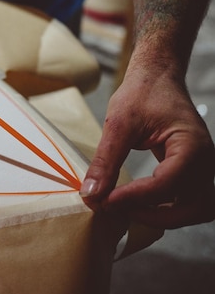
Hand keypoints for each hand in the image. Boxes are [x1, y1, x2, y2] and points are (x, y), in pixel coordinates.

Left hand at [80, 65, 214, 228]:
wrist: (156, 77)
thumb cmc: (142, 93)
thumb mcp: (118, 124)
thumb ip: (106, 161)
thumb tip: (91, 194)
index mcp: (191, 146)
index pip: (166, 185)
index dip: (134, 198)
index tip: (103, 202)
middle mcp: (204, 161)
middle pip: (192, 207)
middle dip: (154, 216)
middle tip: (115, 210)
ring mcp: (201, 167)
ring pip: (194, 209)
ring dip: (162, 216)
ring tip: (125, 209)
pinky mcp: (191, 170)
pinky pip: (186, 199)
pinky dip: (164, 208)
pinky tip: (135, 203)